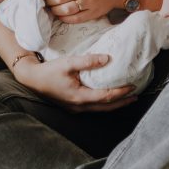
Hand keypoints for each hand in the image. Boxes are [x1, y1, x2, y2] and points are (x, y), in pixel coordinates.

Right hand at [16, 54, 136, 112]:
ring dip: (114, 104)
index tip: (133, 86)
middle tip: (136, 96)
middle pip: (105, 107)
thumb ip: (88, 61)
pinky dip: (104, 103)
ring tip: (127, 98)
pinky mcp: (72, 106)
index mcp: (79, 97)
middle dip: (122, 102)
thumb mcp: (69, 62)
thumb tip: (107, 59)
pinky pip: (93, 107)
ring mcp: (75, 108)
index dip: (121, 92)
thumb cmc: (50, 71)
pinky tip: (108, 97)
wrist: (32, 79)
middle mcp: (79, 106)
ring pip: (100, 109)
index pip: (105, 96)